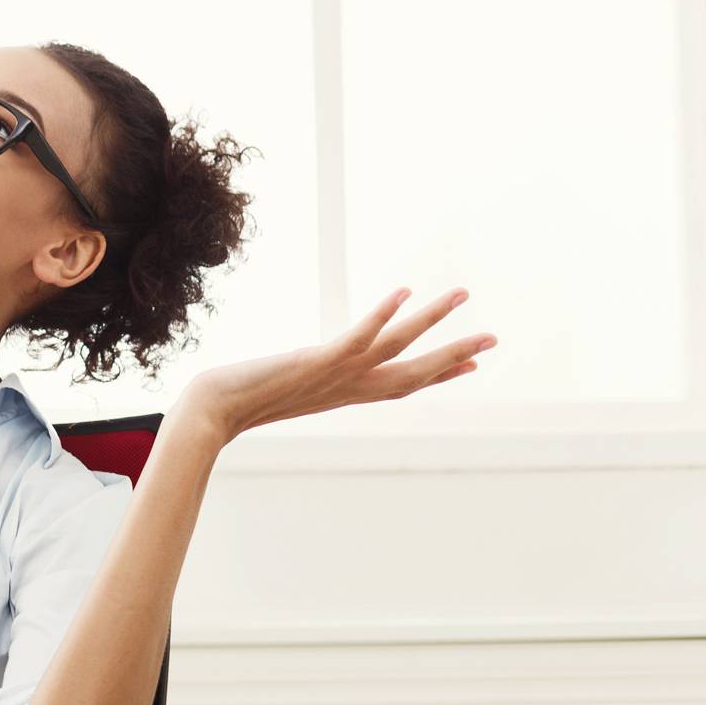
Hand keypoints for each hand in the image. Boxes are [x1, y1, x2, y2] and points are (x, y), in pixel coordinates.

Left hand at [179, 287, 498, 441]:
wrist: (210, 413)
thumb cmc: (236, 401)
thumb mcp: (282, 390)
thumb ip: (299, 382)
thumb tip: (302, 373)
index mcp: (344, 394)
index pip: (402, 384)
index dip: (439, 375)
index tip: (473, 364)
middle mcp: (347, 388)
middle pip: (415, 372)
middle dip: (455, 354)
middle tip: (495, 337)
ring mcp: (335, 375)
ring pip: (397, 346)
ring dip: (431, 320)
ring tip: (460, 292)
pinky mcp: (316, 361)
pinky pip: (357, 336)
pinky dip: (381, 315)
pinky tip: (402, 292)